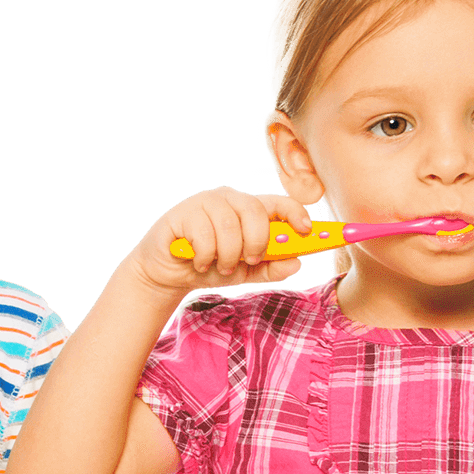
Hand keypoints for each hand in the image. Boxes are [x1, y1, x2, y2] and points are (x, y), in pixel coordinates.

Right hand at [133, 186, 313, 294]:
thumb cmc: (209, 266)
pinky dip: (205, 256)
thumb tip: (296, 263)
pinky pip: (204, 234)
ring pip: (229, 225)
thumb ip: (270, 268)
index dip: (296, 213)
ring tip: (219, 266)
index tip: (306, 230)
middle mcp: (229, 199)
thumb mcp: (246, 272)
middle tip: (248, 260)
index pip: (280, 201)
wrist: (168, 274)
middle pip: (255, 211)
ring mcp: (205, 203)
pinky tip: (199, 262)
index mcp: (249, 208)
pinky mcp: (183, 213)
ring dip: (228, 254)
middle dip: (256, 242)